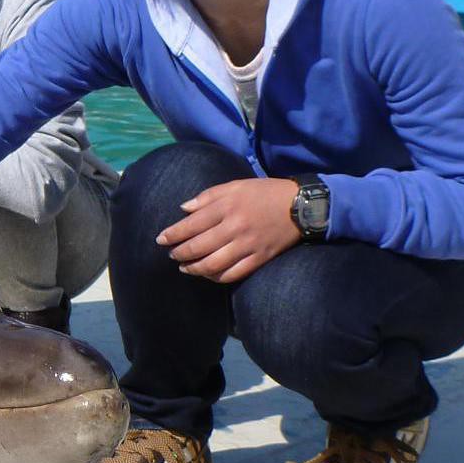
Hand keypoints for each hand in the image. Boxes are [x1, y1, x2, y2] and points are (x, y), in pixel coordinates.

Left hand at [156, 177, 302, 283]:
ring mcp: (248, 245)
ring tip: (185, 267)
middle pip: (199, 246)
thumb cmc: (264, 192)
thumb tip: (183, 209)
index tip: (161, 239)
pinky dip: (216, 277)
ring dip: (194, 268)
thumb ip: (208, 196)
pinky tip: (208, 274)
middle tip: (172, 255)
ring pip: (213, 264)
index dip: (173, 234)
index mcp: (227, 206)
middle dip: (180, 253)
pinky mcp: (260, 258)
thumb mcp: (236, 185)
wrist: (301, 206)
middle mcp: (235, 227)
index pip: (192, 224)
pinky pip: (233, 274)